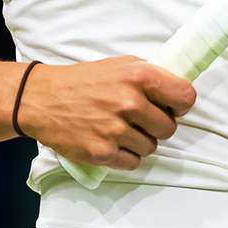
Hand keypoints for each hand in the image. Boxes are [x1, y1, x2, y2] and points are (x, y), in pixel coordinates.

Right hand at [16, 56, 196, 170]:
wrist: (41, 99)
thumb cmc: (83, 80)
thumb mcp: (119, 64)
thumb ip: (149, 76)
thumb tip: (176, 92)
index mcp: (138, 76)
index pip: (185, 97)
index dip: (181, 105)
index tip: (172, 107)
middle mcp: (129, 102)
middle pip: (170, 128)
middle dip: (158, 126)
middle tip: (140, 120)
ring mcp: (116, 130)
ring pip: (152, 147)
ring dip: (141, 142)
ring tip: (121, 129)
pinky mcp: (102, 152)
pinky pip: (133, 162)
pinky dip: (126, 156)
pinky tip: (112, 142)